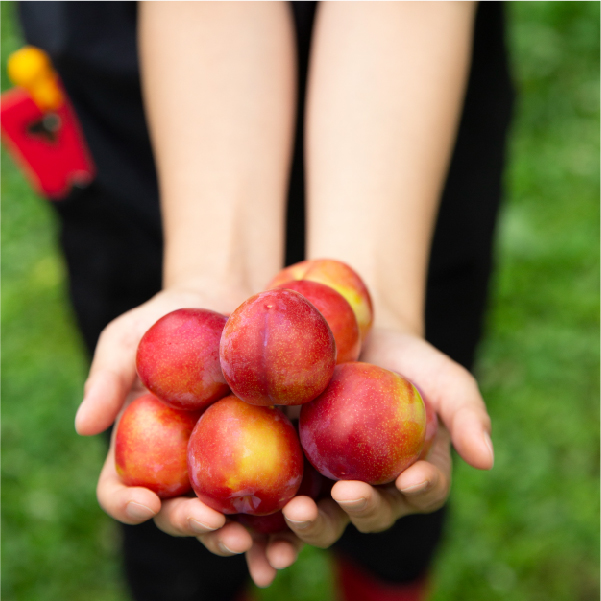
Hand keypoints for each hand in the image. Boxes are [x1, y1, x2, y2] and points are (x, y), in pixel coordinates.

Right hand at [75, 286, 302, 586]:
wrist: (222, 301)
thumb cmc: (166, 320)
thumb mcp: (127, 338)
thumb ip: (105, 378)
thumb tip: (82, 426)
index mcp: (138, 450)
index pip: (121, 490)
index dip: (128, 505)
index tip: (146, 503)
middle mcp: (179, 465)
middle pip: (176, 512)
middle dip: (191, 525)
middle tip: (213, 525)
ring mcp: (220, 461)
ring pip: (223, 511)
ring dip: (235, 534)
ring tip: (252, 539)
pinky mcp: (263, 448)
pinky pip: (269, 485)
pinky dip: (279, 511)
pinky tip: (294, 517)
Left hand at [282, 326, 492, 545]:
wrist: (357, 341)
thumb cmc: (408, 361)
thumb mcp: (443, 377)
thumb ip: (467, 413)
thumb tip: (485, 459)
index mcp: (414, 473)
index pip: (423, 490)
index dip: (421, 488)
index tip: (413, 476)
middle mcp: (373, 487)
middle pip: (369, 512)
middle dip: (360, 509)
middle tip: (349, 493)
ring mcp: (331, 481)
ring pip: (324, 516)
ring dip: (311, 526)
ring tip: (297, 512)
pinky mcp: (295, 468)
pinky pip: (282, 498)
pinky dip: (269, 521)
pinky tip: (251, 523)